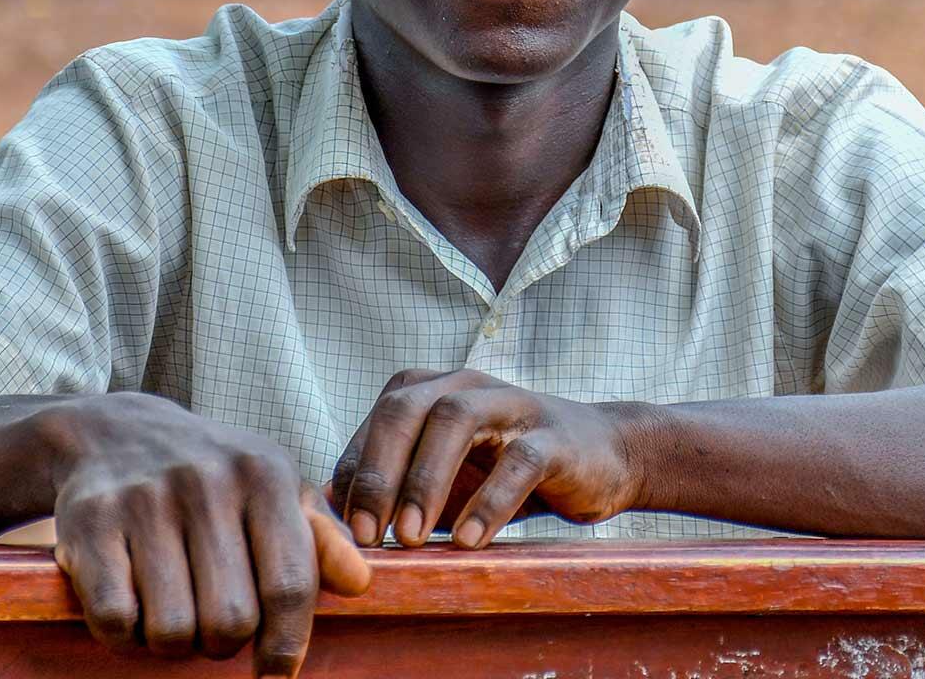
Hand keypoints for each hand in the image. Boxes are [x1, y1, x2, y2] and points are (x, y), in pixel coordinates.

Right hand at [41, 392, 369, 675]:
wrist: (113, 433)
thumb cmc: (211, 477)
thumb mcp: (271, 490)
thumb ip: (319, 540)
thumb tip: (360, 582)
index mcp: (264, 473)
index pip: (289, 584)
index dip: (286, 644)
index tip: (276, 672)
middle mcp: (208, 479)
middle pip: (230, 621)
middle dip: (222, 642)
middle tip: (210, 621)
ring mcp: (146, 498)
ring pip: (171, 631)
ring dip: (171, 641)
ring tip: (171, 607)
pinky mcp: (90, 521)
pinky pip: (115, 620)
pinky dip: (122, 632)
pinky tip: (131, 600)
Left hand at [329, 369, 651, 549]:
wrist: (602, 454)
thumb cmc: (505, 468)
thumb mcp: (444, 474)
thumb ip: (392, 485)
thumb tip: (322, 516)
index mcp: (430, 388)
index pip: (376, 423)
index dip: (352, 475)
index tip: (338, 533)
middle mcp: (465, 383)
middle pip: (406, 409)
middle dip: (378, 472)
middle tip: (364, 535)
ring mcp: (511, 404)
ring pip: (456, 419)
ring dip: (426, 480)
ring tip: (410, 538)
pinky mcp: (554, 435)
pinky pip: (518, 461)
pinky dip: (490, 501)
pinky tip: (470, 541)